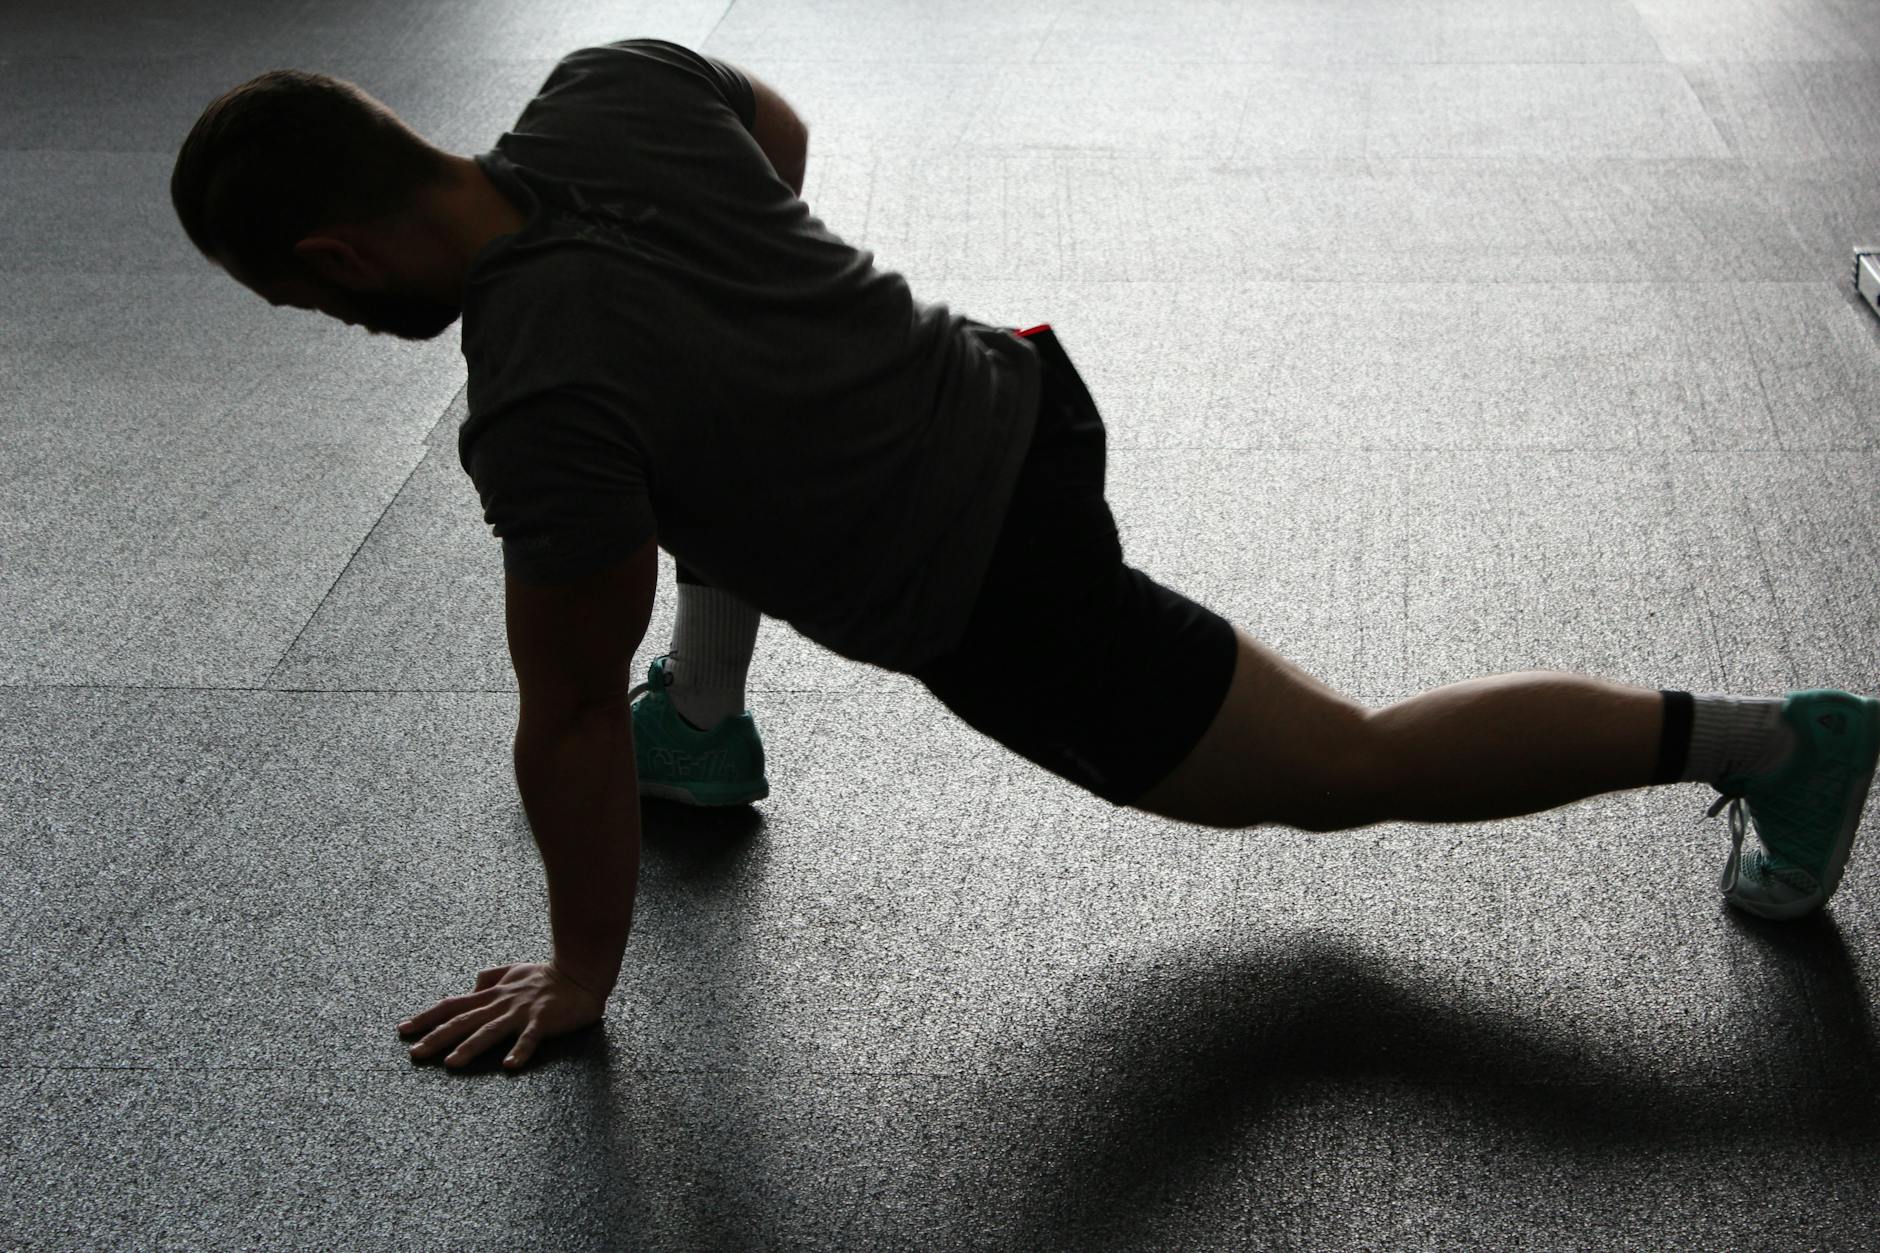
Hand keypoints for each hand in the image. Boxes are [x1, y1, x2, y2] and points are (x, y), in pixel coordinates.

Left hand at [398, 962, 605, 1070]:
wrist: (581, 973)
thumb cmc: (548, 974)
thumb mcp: (515, 969)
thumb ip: (492, 976)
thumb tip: (473, 983)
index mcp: (492, 994)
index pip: (452, 1005)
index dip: (426, 1017)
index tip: (403, 1030)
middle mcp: (501, 1003)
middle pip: (463, 1020)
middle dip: (437, 1037)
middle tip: (415, 1053)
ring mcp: (521, 1012)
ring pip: (490, 1031)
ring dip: (470, 1046)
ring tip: (451, 1063)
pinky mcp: (543, 1021)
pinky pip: (529, 1038)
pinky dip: (519, 1051)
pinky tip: (508, 1066)